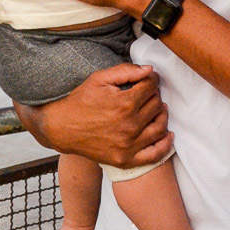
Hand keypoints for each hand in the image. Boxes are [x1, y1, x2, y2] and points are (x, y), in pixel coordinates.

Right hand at [15, 63, 172, 168]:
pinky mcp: (125, 159)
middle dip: (155, 95)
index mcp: (124, 103)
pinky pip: (154, 155)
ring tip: (157, 109)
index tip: (148, 79)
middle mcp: (130, 126)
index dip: (151, 80)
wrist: (62, 128)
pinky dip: (165, 145)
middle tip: (148, 93)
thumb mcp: (99, 79)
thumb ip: (125, 71)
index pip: (151, 87)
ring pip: (160, 127)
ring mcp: (128, 145)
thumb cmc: (80, 101)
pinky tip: (167, 135)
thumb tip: (149, 70)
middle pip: (156, 105)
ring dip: (162, 115)